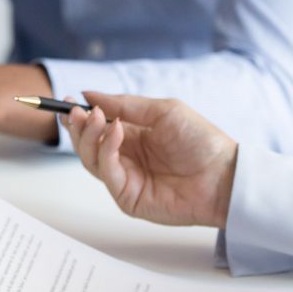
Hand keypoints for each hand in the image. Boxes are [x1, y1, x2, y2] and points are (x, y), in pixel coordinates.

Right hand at [64, 93, 237, 227]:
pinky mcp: (127, 197)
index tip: (69, 103)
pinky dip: (106, 151)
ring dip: (90, 136)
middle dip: (79, 127)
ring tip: (98, 117)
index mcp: (133, 137)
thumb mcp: (162, 111)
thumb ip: (124, 104)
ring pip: (90, 159)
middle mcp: (126, 158)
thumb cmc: (201, 142)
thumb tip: (90, 94)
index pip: (97, 128)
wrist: (223, 175)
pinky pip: (106, 173)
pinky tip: (116, 132)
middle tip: (78, 111)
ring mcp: (126, 179)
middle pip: (87, 145)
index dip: (81, 117)